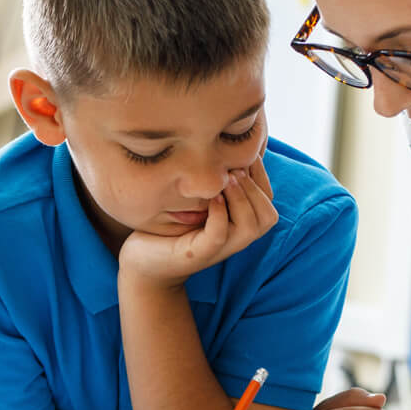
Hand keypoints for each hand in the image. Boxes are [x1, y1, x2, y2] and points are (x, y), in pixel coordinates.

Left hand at [118, 158, 278, 287]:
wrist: (142, 260)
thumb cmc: (169, 226)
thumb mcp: (197, 201)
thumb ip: (216, 184)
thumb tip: (228, 149)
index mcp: (238, 225)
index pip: (267, 200)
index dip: (261, 176)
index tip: (243, 156)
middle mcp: (234, 239)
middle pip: (268, 216)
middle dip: (255, 188)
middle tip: (233, 171)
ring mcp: (217, 248)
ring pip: (251, 227)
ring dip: (242, 199)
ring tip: (226, 181)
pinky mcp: (197, 254)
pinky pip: (218, 235)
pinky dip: (219, 215)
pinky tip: (211, 199)